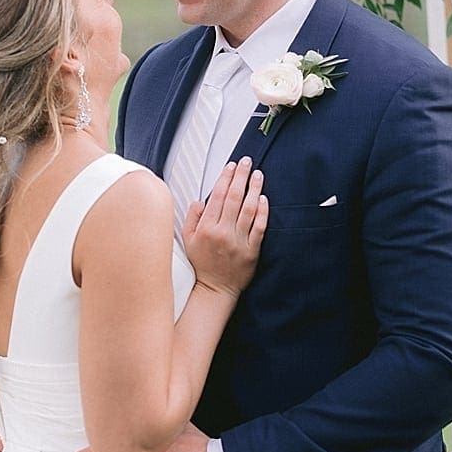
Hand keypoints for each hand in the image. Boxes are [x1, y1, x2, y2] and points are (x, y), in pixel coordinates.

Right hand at [183, 157, 266, 296]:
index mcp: (207, 228)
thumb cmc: (202, 265)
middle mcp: (223, 233)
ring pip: (248, 209)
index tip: (230, 166)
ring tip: (257, 175)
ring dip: (254, 189)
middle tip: (246, 162)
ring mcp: (239, 242)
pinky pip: (259, 227)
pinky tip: (263, 198)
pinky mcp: (252, 250)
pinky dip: (262, 211)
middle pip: (234, 198)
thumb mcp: (188, 240)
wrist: (215, 289)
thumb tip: (200, 201)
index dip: (225, 178)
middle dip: (240, 176)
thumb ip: (192, 218)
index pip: (217, 196)